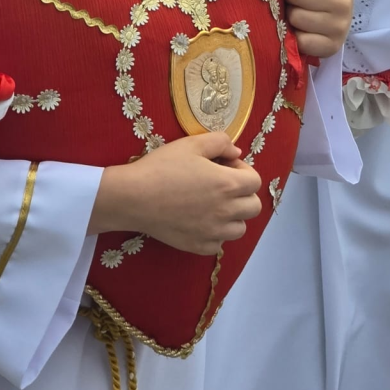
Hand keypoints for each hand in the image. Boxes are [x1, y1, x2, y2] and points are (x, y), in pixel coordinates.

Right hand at [88, 132, 261, 254]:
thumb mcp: (192, 143)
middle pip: (254, 207)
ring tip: (213, 205)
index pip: (255, 181)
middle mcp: (226, 211)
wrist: (133, 197)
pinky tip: (200, 221)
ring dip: (233, 216)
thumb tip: (237, 153)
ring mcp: (213, 232)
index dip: (243, 170)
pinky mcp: (198, 246)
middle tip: (221, 185)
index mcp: (228, 184)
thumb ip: (220, 142)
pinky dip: (215, 234)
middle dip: (243, 193)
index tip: (224, 166)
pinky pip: (219, 244)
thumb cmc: (162, 167)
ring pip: (240, 229)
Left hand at [284, 0, 352, 57]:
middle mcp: (345, 1)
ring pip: (295, 18)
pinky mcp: (332, 47)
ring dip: (292, 17)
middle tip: (297, 1)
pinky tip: (303, 33)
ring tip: (300, 15)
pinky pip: (302, 41)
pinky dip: (297, 38)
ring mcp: (340, 26)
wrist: (335, 22)